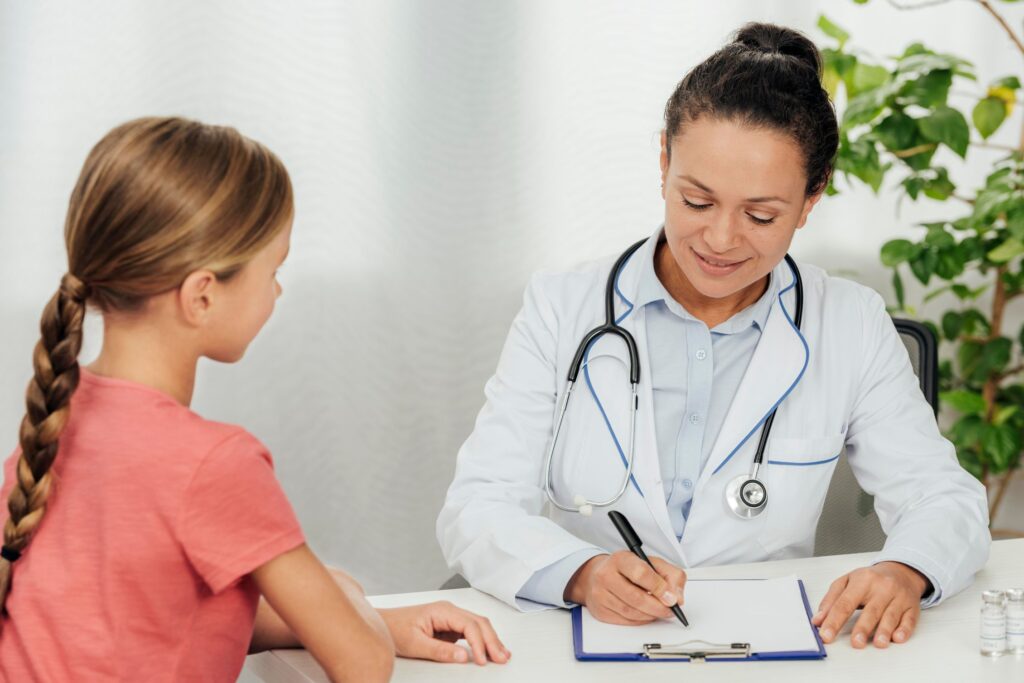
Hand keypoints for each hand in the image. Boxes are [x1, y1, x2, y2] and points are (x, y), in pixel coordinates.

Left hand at [378, 601, 509, 664]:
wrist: (384, 624)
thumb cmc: (395, 629)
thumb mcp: (415, 643)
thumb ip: (440, 650)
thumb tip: (463, 656)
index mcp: (442, 610)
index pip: (469, 625)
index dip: (479, 643)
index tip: (482, 660)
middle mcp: (449, 610)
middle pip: (479, 623)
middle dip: (492, 640)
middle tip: (502, 658)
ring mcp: (450, 617)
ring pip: (478, 626)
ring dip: (490, 640)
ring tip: (502, 655)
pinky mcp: (449, 626)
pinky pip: (470, 632)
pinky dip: (481, 641)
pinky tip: (488, 650)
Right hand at [563, 551, 685, 624]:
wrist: (598, 575)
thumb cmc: (627, 569)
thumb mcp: (651, 563)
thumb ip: (671, 575)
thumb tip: (677, 598)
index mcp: (621, 559)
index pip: (641, 574)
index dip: (659, 588)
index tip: (671, 597)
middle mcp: (606, 575)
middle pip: (636, 598)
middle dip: (658, 607)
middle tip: (670, 610)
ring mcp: (600, 594)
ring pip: (632, 612)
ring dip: (650, 615)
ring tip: (659, 611)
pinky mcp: (600, 611)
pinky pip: (625, 621)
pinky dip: (640, 620)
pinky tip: (645, 614)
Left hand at [812, 562, 928, 648]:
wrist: (900, 572)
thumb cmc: (870, 579)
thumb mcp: (847, 582)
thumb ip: (831, 600)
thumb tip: (818, 620)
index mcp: (862, 581)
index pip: (845, 603)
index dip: (834, 620)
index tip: (826, 635)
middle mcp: (882, 588)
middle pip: (871, 610)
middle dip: (862, 628)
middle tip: (855, 643)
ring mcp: (899, 597)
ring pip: (891, 615)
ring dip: (884, 631)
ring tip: (878, 643)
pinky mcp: (912, 607)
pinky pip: (909, 619)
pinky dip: (904, 629)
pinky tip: (898, 638)